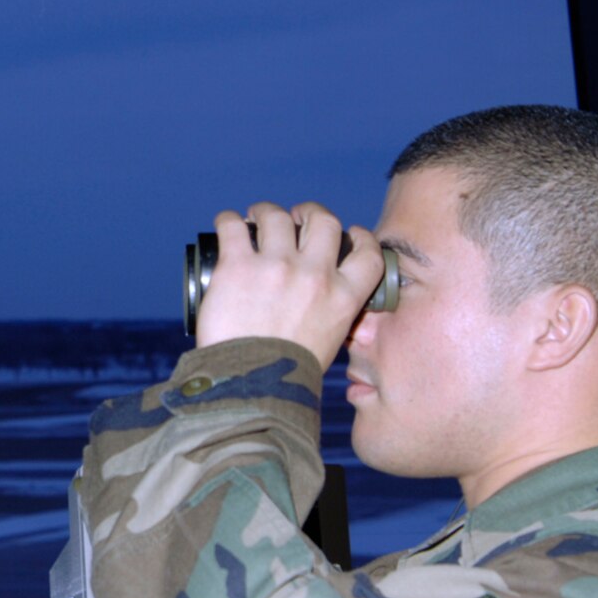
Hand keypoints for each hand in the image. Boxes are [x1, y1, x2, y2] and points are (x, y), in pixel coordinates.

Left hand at [193, 200, 385, 365]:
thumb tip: (321, 304)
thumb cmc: (286, 373)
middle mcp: (315, 275)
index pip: (369, 252)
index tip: (351, 233)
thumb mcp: (329, 342)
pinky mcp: (238, 266)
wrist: (250, 385)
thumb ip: (331, 315)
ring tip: (255, 219)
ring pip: (278, 216)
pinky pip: (233, 225)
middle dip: (310, 213)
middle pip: (324, 221)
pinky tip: (228, 223)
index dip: (361, 236)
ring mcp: (277, 267)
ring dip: (266, 212)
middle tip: (295, 218)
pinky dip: (229, 219)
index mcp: (343, 297)